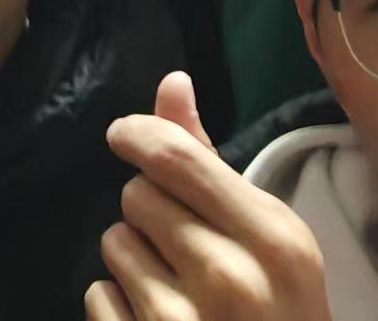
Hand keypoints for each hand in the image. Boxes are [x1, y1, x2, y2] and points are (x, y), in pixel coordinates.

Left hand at [83, 72, 330, 320]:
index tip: (125, 136)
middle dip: (149, 212)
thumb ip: (211, 163)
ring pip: (113, 243)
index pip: (175, 157)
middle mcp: (230, 277)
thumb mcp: (269, 243)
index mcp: (275, 239)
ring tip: (178, 292)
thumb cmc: (279, 318)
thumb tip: (170, 81)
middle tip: (186, 250)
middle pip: (136, 195)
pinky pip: (98, 294)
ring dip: (133, 260)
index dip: (138, 135)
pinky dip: (117, 306)